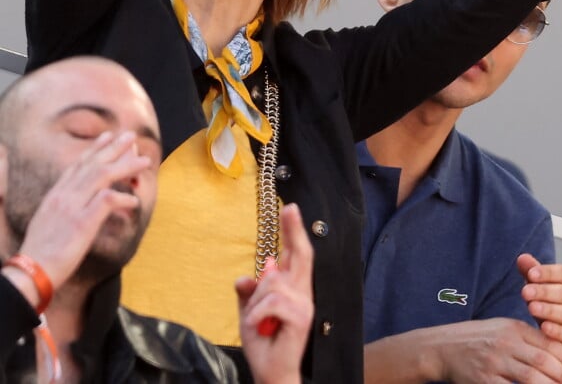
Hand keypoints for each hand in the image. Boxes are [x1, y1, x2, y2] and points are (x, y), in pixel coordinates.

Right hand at [13, 132, 150, 293]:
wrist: (31, 272)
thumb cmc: (41, 252)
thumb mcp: (47, 220)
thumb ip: (62, 206)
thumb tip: (77, 202)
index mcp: (55, 194)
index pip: (77, 164)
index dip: (94, 149)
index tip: (108, 136)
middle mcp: (64, 196)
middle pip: (93, 164)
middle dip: (114, 147)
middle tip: (131, 136)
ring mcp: (73, 207)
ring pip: (102, 175)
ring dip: (126, 166)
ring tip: (144, 161)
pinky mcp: (82, 223)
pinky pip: (107, 200)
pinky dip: (123, 197)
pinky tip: (135, 200)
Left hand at [236, 203, 313, 383]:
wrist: (270, 371)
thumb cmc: (262, 341)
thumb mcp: (248, 312)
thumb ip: (248, 293)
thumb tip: (244, 277)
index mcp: (292, 287)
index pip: (295, 254)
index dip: (293, 231)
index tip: (290, 208)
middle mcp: (302, 292)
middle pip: (301, 254)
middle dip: (294, 230)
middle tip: (290, 208)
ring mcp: (304, 304)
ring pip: (273, 283)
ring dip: (255, 302)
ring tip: (255, 320)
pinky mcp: (301, 318)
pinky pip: (271, 301)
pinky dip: (256, 313)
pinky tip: (257, 325)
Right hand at [436, 317, 561, 382]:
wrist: (442, 347)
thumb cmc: (477, 339)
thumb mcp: (501, 329)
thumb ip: (527, 338)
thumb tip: (557, 352)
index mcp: (511, 328)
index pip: (545, 342)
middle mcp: (504, 343)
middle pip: (542, 360)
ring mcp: (494, 362)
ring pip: (530, 378)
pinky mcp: (484, 380)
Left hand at [520, 253, 561, 353]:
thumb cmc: (552, 305)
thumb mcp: (541, 288)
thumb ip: (532, 273)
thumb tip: (521, 257)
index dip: (547, 272)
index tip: (530, 274)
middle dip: (543, 292)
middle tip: (525, 292)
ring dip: (548, 310)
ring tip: (531, 307)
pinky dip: (556, 331)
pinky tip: (544, 327)